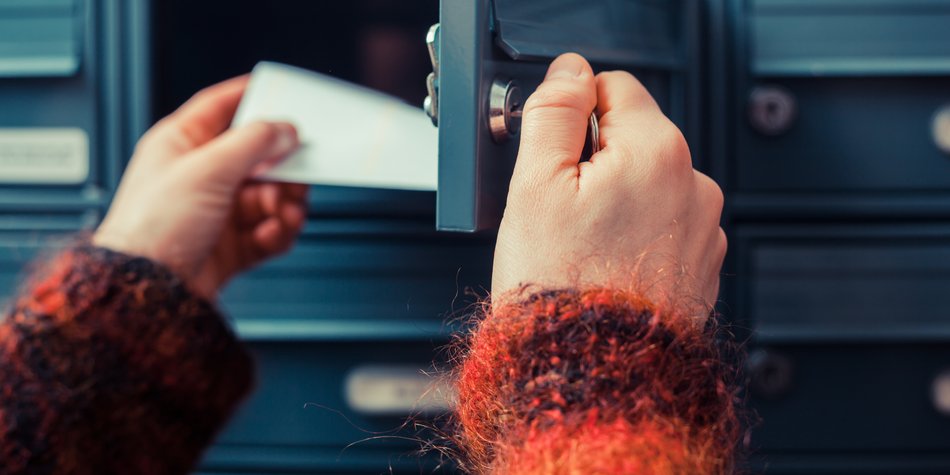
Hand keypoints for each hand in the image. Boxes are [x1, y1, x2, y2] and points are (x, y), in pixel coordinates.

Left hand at [94, 76, 308, 298]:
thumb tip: (284, 129)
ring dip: (285, 204)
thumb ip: (253, 143)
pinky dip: (278, 232)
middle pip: (257, 158)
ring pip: (268, 197)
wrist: (149, 291)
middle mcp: (199, 176)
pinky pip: (268, 232)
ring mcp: (216, 213)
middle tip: (298, 174)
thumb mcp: (208, 169)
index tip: (281, 92)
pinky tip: (274, 233)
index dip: (250, 96)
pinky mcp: (230, 246)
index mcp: (181, 145)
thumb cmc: (153, 228)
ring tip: (286, 212)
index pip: (220, 108)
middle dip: (282, 169)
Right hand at [492, 54, 725, 317]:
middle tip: (560, 213)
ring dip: (615, 202)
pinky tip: (606, 266)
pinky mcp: (701, 266)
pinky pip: (663, 227)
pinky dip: (635, 237)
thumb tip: (569, 73)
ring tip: (583, 247)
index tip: (553, 159)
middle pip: (631, 139)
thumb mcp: (535, 186)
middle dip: (593, 163)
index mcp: (657, 152)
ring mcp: (703, 229)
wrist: (594, 375)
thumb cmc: (561, 289)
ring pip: (646, 185)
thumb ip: (553, 112)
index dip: (572, 117)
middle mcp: (695, 185)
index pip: (613, 88)